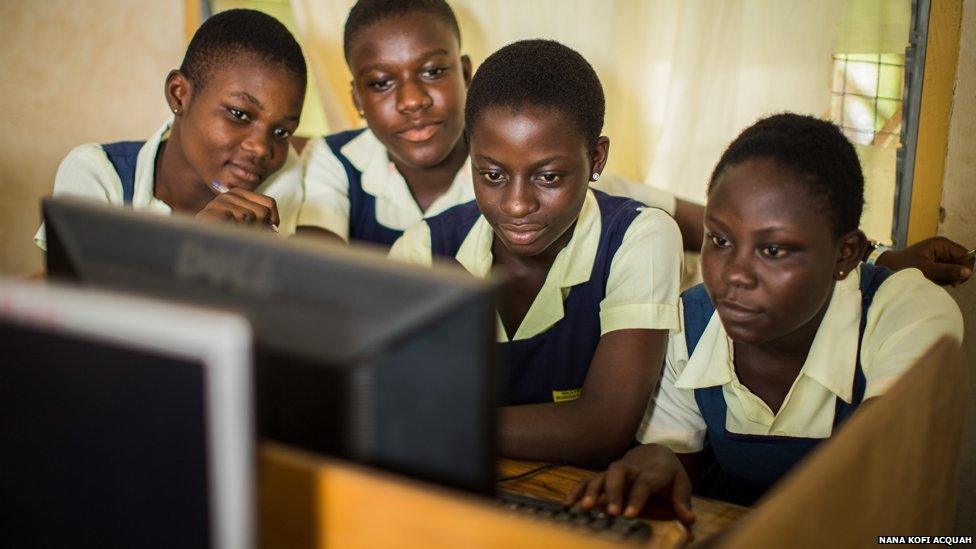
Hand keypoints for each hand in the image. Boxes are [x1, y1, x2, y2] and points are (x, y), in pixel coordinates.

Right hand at [196, 188, 279, 231]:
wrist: (200, 247)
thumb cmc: (229, 239)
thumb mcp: (250, 227)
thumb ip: (265, 223)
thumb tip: (273, 228)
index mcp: (241, 194)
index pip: (269, 203)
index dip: (271, 221)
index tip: (263, 231)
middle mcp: (229, 195)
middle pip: (262, 211)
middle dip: (259, 228)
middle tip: (245, 236)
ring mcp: (217, 203)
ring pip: (248, 216)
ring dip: (245, 232)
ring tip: (232, 235)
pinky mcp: (208, 213)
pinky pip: (233, 221)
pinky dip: (232, 233)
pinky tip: (224, 235)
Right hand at [565, 444, 694, 524]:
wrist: (655, 452)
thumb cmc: (668, 474)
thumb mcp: (681, 484)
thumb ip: (682, 502)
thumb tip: (688, 520)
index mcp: (654, 470)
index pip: (645, 481)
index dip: (637, 497)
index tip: (629, 514)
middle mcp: (632, 468)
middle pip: (619, 473)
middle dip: (613, 491)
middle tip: (611, 512)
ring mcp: (616, 471)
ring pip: (601, 475)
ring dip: (592, 490)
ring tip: (585, 508)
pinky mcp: (604, 475)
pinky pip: (588, 480)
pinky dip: (578, 491)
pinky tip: (569, 505)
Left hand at [876, 237, 972, 285]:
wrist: (886, 267)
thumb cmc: (903, 266)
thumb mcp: (926, 270)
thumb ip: (947, 271)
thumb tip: (968, 272)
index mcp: (942, 244)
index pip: (966, 255)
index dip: (965, 268)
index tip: (956, 280)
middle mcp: (943, 247)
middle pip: (962, 263)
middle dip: (953, 274)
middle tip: (938, 279)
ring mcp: (940, 255)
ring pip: (955, 270)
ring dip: (946, 278)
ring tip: (931, 279)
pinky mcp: (936, 262)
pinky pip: (946, 273)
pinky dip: (941, 279)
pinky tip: (930, 279)